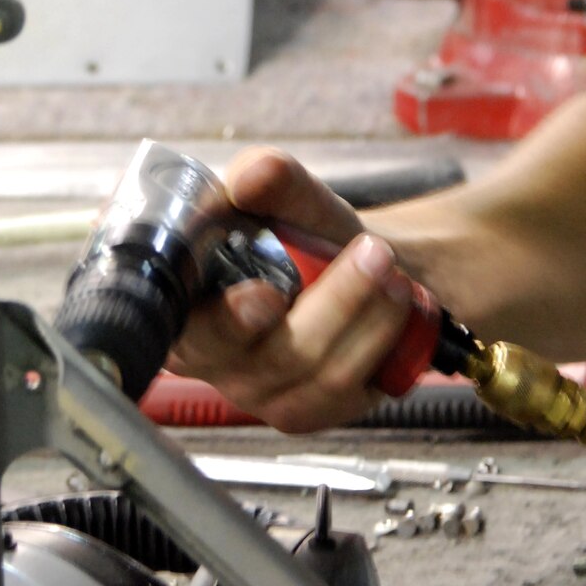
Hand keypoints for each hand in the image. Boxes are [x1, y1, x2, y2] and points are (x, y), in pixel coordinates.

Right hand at [167, 147, 418, 430]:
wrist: (346, 267)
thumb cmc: (297, 237)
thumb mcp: (287, 198)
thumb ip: (270, 179)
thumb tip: (253, 176)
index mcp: (189, 314)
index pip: (191, 330)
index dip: (226, 320)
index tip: (267, 294)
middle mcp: (221, 365)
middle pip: (272, 356)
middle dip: (332, 304)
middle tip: (373, 253)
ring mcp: (268, 396)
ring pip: (322, 372)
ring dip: (370, 312)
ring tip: (392, 264)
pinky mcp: (315, 410)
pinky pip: (353, 388)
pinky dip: (383, 338)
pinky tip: (396, 302)